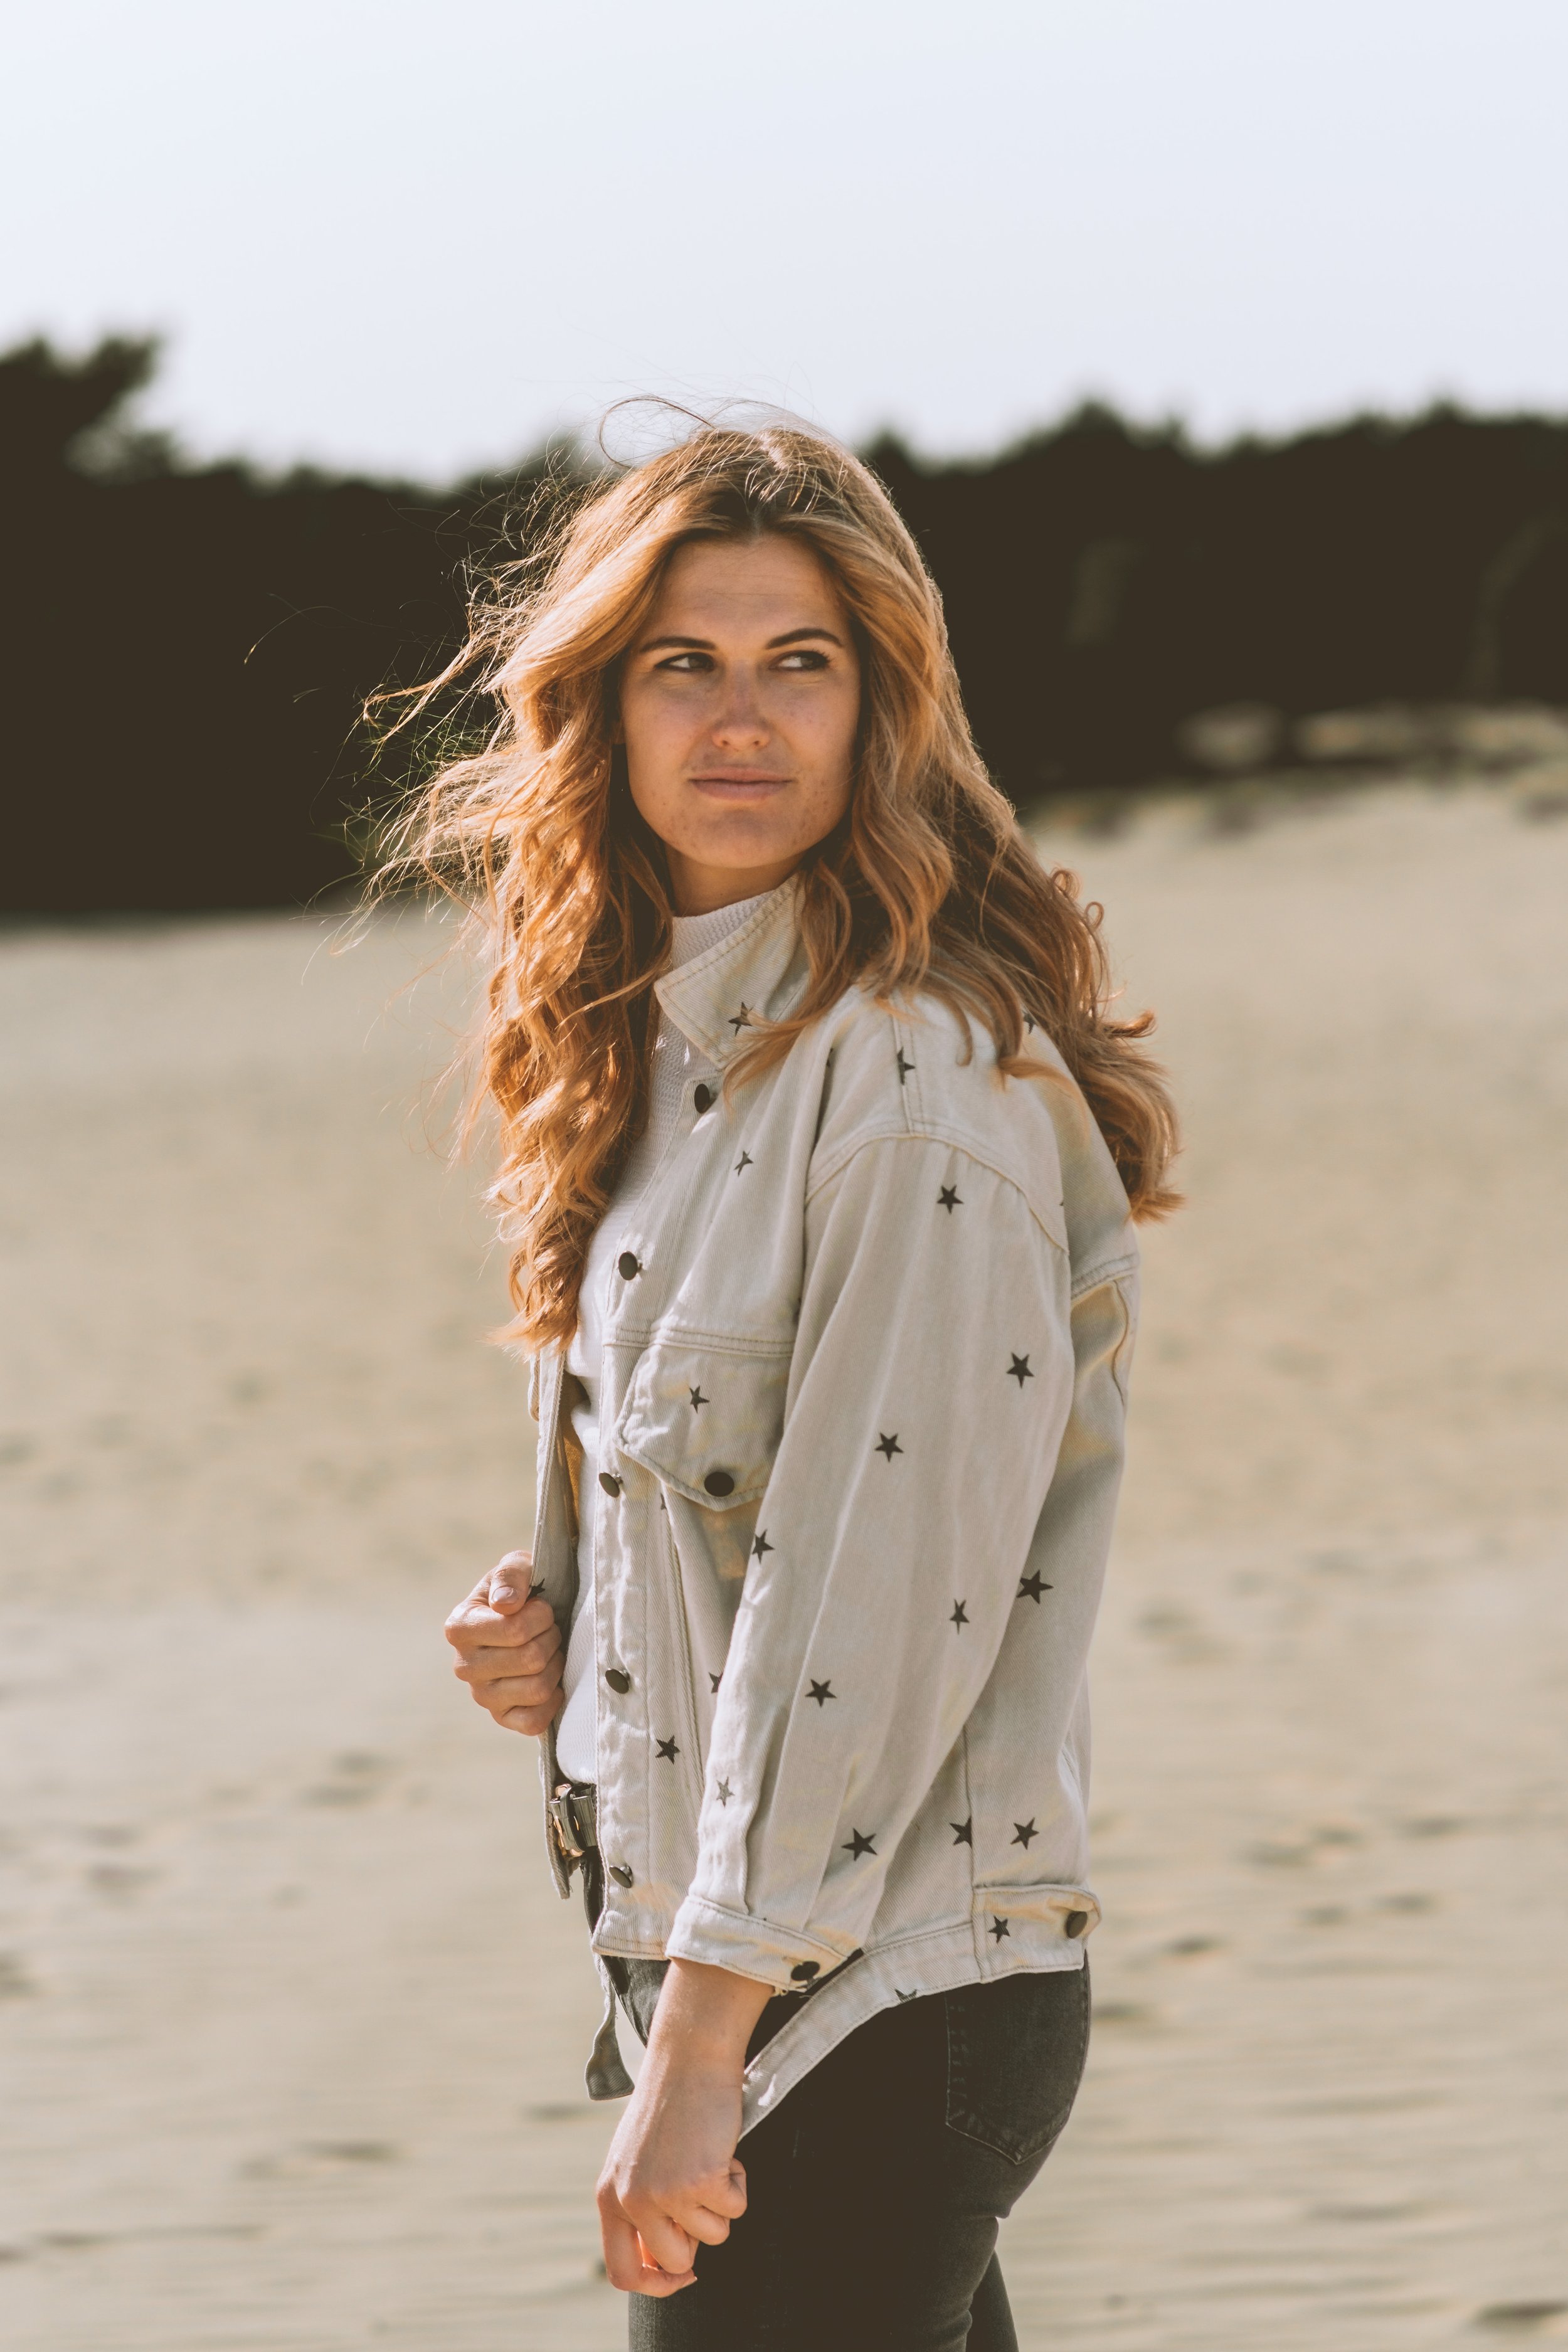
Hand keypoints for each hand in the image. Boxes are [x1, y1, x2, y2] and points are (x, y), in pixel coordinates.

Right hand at [443, 1551, 563, 1734]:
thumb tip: (507, 1605)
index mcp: (460, 1627)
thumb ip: (511, 1575)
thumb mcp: (517, 1567)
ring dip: (555, 1665)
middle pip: (531, 1659)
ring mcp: (482, 1696)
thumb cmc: (524, 1590)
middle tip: (549, 1629)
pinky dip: (552, 1699)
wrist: (533, 1617)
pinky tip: (551, 1679)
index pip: (514, 1630)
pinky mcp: (502, 1718)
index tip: (541, 1607)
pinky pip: (534, 1721)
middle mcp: (464, 1665)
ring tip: (549, 1650)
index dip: (541, 1616)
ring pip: (537, 1689)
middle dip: (551, 1638)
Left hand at [596, 1959, 769, 2295]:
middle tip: (703, 2193)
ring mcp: (665, 2193)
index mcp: (609, 2195)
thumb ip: (639, 2205)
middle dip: (699, 2235)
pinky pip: (736, 2209)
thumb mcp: (636, 2159)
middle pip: (676, 2260)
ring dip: (721, 2203)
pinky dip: (739, 2182)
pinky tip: (724, 2148)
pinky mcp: (701, 2181)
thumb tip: (666, 2261)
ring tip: (710, 2158)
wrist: (689, 2057)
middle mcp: (631, 2199)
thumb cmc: (669, 2105)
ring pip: (712, 2236)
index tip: (684, 2273)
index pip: (623, 2272)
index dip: (657, 2284)